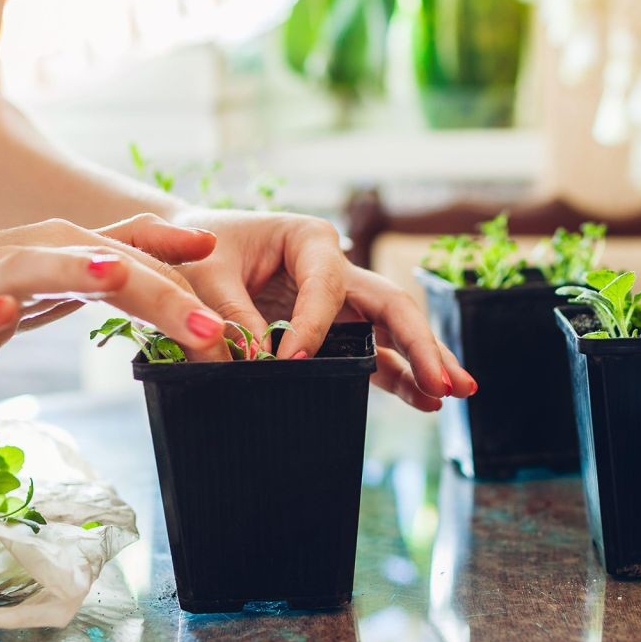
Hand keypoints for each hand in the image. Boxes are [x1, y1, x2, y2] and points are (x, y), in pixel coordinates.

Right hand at [0, 215, 226, 387]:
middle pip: (112, 267)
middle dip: (165, 296)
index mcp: (74, 251)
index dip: (194, 292)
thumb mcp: (66, 273)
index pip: (146, 265)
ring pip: (43, 268)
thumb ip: (126, 258)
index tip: (241, 327)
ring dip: (78, 269)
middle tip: (214, 331)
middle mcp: (42, 252)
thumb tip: (197, 246)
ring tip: (115, 276)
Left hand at [164, 208, 475, 410]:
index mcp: (309, 240)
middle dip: (420, 343)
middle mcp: (336, 266)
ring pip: (392, 330)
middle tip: (445, 382)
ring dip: (423, 361)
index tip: (292, 361)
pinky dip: (398, 375)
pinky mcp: (334, 327)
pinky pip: (372, 352)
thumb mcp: (204, 274)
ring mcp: (341, 299)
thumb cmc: (197, 250)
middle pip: (390, 303)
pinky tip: (426, 402)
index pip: (327, 286)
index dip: (314, 326)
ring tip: (455, 394)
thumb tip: (257, 361)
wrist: (185, 248)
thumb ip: (231, 314)